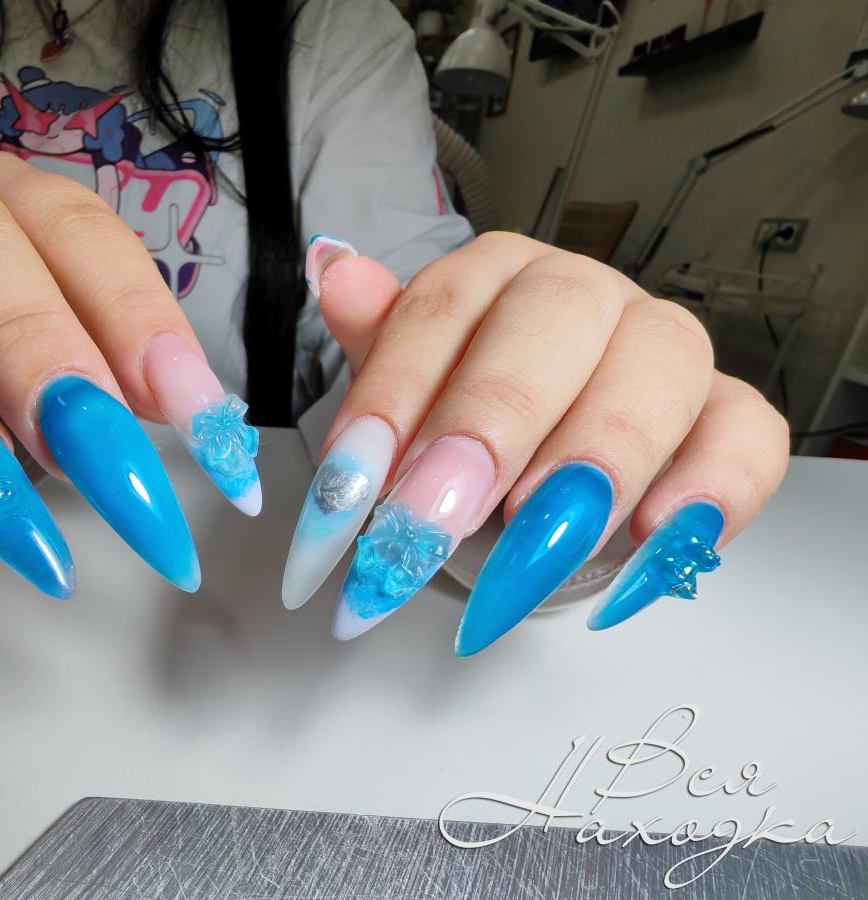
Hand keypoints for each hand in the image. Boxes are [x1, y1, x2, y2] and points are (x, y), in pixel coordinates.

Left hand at [283, 233, 787, 654]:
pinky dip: (707, 487)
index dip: (394, 396)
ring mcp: (663, 349)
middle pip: (552, 322)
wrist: (533, 483)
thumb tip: (335, 273)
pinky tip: (652, 539)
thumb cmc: (469, 433)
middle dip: (490, 421)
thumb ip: (376, 344)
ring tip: (536, 533)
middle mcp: (585, 296)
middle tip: (434, 515)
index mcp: (498, 276)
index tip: (352, 485)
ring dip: (594, 454)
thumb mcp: (407, 394)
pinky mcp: (729, 414)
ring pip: (657, 366)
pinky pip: (745, 434)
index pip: (442, 310)